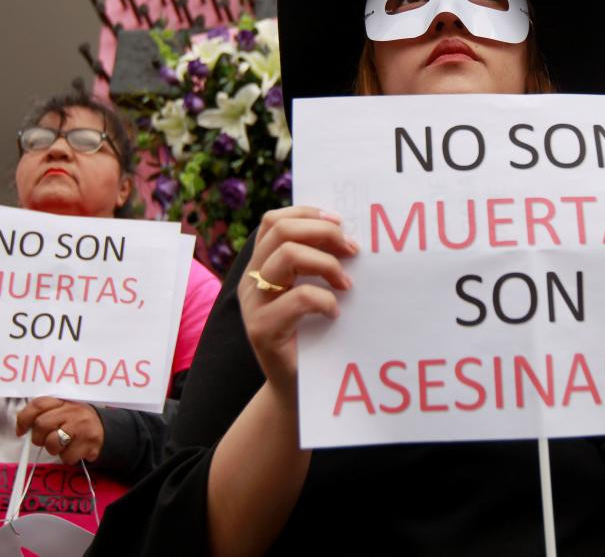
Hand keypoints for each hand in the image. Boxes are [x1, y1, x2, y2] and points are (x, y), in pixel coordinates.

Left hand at [15, 397, 104, 464]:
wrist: (105, 429)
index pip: (39, 404)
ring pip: (52, 443)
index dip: (24, 419)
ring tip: (63, 444)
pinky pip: (66, 457)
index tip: (21, 431)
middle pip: (41, 425)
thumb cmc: (76, 421)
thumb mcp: (62, 411)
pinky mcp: (88, 443)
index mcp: (63, 401)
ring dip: (53, 449)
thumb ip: (43, 414)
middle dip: (38, 438)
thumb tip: (21, 429)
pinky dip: (68, 457)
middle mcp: (73, 410)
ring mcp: (81, 426)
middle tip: (46, 439)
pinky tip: (75, 449)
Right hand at [239, 206, 357, 401]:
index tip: (340, 222)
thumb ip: (317, 266)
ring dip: (326, 263)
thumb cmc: (312, 338)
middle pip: (280, 230)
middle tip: (353, 249)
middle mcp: (251, 281)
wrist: (295, 391)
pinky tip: (335, 313)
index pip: (273, 221)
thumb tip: (349, 236)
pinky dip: (324, 300)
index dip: (307, 213)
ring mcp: (253, 305)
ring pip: (287, 256)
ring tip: (346, 283)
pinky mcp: (263, 330)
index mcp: (261, 267)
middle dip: (323, 232)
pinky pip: (299, 298)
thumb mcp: (311, 293)